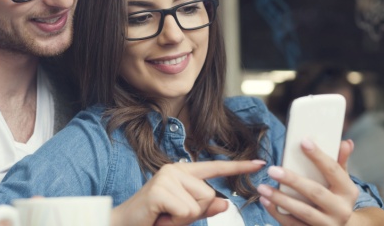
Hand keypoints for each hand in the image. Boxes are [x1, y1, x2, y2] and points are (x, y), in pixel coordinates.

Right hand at [111, 160, 265, 225]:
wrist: (123, 225)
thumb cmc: (153, 219)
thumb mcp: (182, 216)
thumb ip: (203, 209)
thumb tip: (223, 203)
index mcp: (182, 173)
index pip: (215, 168)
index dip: (238, 168)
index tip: (260, 163)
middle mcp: (175, 170)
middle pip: (209, 194)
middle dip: (195, 213)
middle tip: (171, 216)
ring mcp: (167, 177)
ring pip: (199, 204)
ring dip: (184, 219)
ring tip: (165, 216)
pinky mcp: (160, 189)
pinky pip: (186, 211)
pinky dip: (176, 222)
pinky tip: (161, 218)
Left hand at [257, 139, 359, 225]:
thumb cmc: (337, 198)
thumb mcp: (342, 182)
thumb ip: (340, 162)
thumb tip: (345, 142)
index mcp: (348, 192)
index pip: (333, 171)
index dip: (319, 156)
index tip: (303, 141)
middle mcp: (341, 210)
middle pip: (315, 192)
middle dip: (293, 181)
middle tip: (272, 170)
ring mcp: (327, 224)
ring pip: (302, 212)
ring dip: (280, 199)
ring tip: (262, 188)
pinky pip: (293, 224)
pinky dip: (277, 213)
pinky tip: (265, 201)